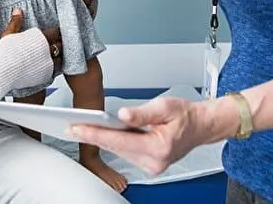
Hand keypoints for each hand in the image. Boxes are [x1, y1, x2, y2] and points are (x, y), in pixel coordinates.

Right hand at [0, 9, 62, 68]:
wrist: (2, 73)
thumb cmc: (4, 54)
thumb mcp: (8, 34)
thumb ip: (15, 22)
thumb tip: (18, 11)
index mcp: (40, 38)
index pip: (56, 32)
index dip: (58, 32)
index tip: (58, 31)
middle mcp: (47, 51)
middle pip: (61, 45)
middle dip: (61, 43)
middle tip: (60, 42)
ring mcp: (47, 64)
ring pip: (61, 58)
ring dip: (59, 56)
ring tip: (57, 55)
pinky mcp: (45, 75)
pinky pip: (56, 70)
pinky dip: (55, 67)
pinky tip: (50, 66)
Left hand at [69, 96, 219, 175]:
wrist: (201, 126)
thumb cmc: (185, 115)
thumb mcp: (165, 106)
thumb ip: (142, 112)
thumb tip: (122, 116)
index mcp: (158, 147)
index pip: (119, 141)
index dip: (95, 133)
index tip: (77, 128)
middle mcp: (154, 161)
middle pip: (116, 148)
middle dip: (93, 136)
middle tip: (71, 127)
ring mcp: (151, 165)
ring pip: (119, 151)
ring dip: (102, 139)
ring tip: (82, 127)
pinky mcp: (148, 164)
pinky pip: (125, 152)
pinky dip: (114, 142)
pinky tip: (102, 132)